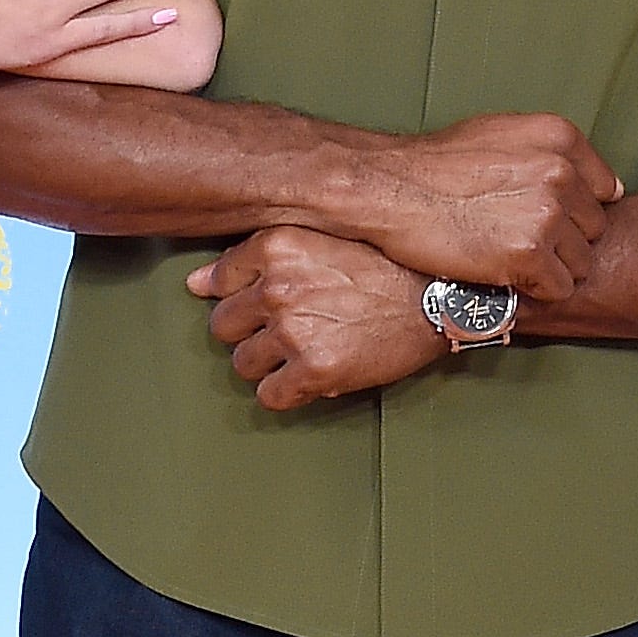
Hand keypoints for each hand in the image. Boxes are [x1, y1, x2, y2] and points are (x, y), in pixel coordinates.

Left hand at [187, 228, 444, 410]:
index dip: (241, 296)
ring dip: (268, 364)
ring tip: (304, 350)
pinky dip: (286, 392)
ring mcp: (294, 331)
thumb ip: (256, 257)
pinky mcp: (314, 370)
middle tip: (289, 329)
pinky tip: (310, 376)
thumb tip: (196, 283)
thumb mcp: (321, 241)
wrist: (440, 298)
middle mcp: (278, 286)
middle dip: (251, 332)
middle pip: (223, 326)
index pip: (219, 280)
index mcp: (277, 246)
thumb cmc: (387, 266)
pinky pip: (270, 396)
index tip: (261, 303)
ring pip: (243, 364)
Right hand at [342, 115, 620, 301]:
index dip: (575, 212)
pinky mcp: (531, 253)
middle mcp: (562, 172)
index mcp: (560, 138)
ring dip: (550, 269)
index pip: (604, 190)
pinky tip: (505, 276)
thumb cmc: (437, 165)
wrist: (390, 190)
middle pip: (593, 229)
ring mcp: (548, 213)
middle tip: (519, 241)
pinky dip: (535, 292)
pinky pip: (559, 289)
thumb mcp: (502, 134)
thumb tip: (605, 184)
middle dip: (563, 242)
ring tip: (509, 259)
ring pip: (581, 263)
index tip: (545, 218)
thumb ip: (551, 154)